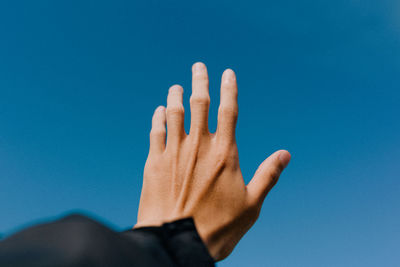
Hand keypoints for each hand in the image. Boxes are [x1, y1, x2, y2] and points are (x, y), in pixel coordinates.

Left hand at [135, 62, 290, 260]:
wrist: (176, 242)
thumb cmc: (217, 227)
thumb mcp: (251, 204)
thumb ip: (268, 175)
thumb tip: (285, 154)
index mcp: (224, 153)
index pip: (229, 110)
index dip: (229, 88)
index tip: (227, 72)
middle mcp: (198, 146)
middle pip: (199, 103)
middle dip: (200, 81)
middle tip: (199, 67)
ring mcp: (174, 152)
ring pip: (174, 113)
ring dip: (175, 96)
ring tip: (176, 86)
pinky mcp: (154, 163)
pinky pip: (155, 132)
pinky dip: (158, 119)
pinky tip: (160, 112)